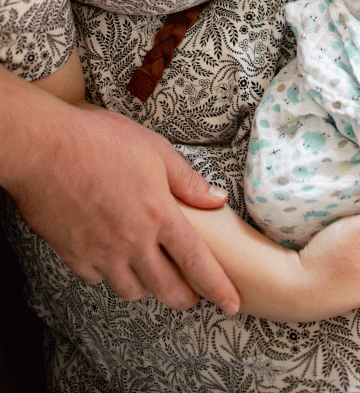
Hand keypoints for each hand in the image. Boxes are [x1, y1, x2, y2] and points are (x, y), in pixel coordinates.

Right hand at [8, 94, 238, 312]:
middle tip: (191, 297)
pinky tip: (111, 256)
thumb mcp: (155, 150)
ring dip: (146, 285)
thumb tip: (217, 199)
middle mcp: (133, 241)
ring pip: (131, 290)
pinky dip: (108, 273)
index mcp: (159, 214)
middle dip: (184, 298)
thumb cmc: (100, 140)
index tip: (231, 303)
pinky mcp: (74, 256)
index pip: (197, 262)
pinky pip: (98, 279)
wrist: (45, 148)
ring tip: (150, 271)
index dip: (217, 287)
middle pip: (166, 288)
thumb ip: (187, 180)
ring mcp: (101, 252)